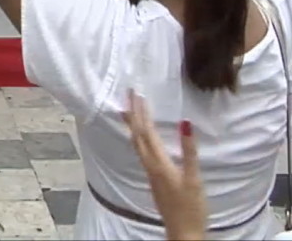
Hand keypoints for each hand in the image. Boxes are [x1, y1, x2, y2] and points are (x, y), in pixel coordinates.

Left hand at [122, 91, 205, 240]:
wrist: (183, 232)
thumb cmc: (191, 207)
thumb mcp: (194, 178)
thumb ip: (189, 150)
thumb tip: (185, 123)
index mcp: (158, 162)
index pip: (146, 131)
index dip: (141, 111)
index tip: (136, 94)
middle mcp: (149, 165)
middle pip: (136, 134)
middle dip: (132, 113)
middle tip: (128, 94)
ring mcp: (149, 172)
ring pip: (136, 143)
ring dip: (132, 124)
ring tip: (128, 110)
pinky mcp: (152, 178)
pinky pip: (140, 151)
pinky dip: (138, 137)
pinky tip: (141, 137)